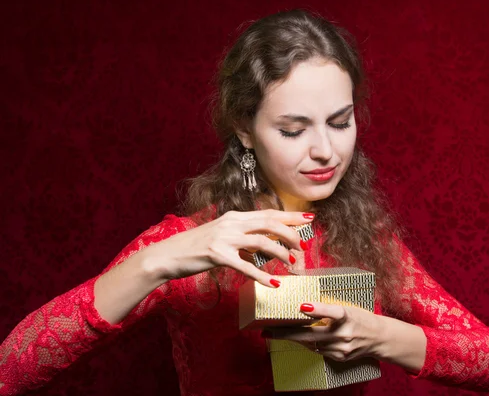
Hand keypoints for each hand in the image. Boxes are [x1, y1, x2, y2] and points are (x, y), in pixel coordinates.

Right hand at [141, 209, 313, 287]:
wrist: (169, 254)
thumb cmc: (197, 247)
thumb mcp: (222, 235)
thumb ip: (242, 237)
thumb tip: (264, 245)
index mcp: (234, 217)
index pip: (268, 213)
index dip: (291, 215)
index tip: (310, 218)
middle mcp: (231, 223)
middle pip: (270, 224)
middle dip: (290, 235)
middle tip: (302, 247)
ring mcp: (224, 238)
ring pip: (262, 242)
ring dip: (280, 254)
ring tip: (291, 265)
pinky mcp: (217, 255)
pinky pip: (245, 265)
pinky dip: (261, 275)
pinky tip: (273, 284)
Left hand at [263, 302, 382, 361]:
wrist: (379, 338)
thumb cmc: (360, 317)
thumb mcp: (348, 306)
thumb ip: (327, 306)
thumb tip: (303, 302)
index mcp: (348, 315)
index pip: (333, 311)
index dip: (318, 309)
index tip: (302, 305)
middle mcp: (345, 332)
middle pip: (312, 334)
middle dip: (287, 332)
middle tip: (268, 330)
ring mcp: (341, 347)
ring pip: (311, 343)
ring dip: (292, 339)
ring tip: (273, 333)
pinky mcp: (340, 356)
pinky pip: (318, 350)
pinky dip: (306, 344)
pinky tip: (295, 339)